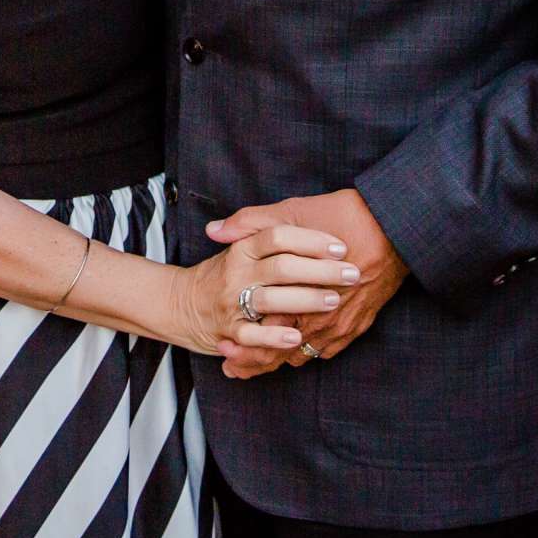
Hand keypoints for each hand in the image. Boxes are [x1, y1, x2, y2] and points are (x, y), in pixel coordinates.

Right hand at [168, 223, 353, 358]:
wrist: (186, 304)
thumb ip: (253, 222)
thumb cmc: (228, 270)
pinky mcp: (231, 332)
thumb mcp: (242, 241)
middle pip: (281, 267)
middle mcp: (237, 273)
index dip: (310, 240)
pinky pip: (251, 337)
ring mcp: (232, 302)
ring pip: (270, 300)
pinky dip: (273, 338)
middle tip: (351, 274)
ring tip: (333, 300)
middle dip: (320, 271)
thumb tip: (268, 200)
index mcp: (243, 247)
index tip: (340, 247)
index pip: (278, 237)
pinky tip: (296, 336)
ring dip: (304, 300)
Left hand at [209, 190, 405, 379]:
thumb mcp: (291, 212)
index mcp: (298, 293)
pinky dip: (310, 352)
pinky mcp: (358, 324)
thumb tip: (213, 230)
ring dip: (281, 359)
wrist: (396, 225)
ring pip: (304, 355)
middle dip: (256, 360)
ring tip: (260, 367)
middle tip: (235, 369)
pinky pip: (329, 351)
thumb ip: (249, 223)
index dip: (241, 345)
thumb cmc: (343, 216)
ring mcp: (340, 324)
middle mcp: (319, 317)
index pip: (262, 331)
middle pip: (281, 350)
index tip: (223, 351)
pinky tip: (297, 350)